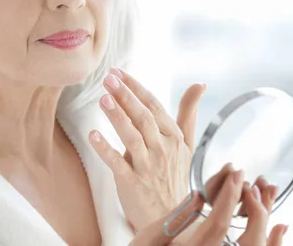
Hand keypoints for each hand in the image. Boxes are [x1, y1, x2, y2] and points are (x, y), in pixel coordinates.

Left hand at [89, 67, 204, 231]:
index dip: (136, 88)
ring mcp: (148, 167)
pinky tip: (93, 134)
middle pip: (143, 118)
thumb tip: (200, 84)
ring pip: (132, 137)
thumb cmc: (176, 177)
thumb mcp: (188, 144)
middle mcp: (163, 149)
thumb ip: (188, 113)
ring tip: (103, 99)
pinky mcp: (132, 183)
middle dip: (125, 96)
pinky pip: (118, 163)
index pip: (154, 107)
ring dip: (117, 117)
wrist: (172, 218)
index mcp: (174, 137)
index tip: (119, 73)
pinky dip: (105, 149)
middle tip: (108, 78)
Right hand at [131, 169, 288, 245]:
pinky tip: (279, 226)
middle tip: (252, 181)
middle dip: (257, 208)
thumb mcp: (148, 238)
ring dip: (268, 223)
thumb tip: (198, 196)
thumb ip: (175, 218)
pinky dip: (272, 242)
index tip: (235, 172)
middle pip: (248, 241)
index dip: (230, 194)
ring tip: (269, 193)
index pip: (219, 223)